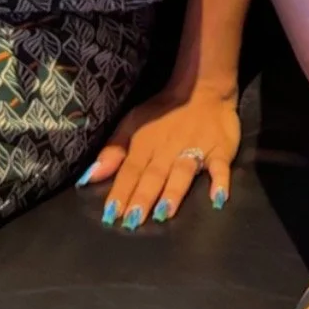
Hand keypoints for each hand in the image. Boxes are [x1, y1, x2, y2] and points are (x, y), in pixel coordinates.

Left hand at [79, 79, 240, 227]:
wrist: (202, 87)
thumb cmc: (163, 111)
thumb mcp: (132, 123)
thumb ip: (113, 152)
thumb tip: (87, 178)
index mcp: (145, 144)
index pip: (130, 171)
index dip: (121, 192)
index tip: (111, 215)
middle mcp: (168, 150)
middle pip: (154, 176)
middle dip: (143, 197)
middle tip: (133, 222)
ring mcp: (196, 150)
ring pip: (183, 172)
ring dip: (174, 191)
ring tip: (164, 212)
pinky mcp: (220, 150)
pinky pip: (221, 167)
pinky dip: (220, 181)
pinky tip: (218, 198)